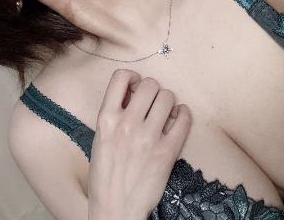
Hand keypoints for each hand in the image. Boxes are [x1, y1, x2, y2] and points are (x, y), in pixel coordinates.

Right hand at [88, 69, 191, 218]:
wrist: (116, 208)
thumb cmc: (105, 176)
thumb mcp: (99, 139)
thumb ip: (114, 114)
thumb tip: (133, 93)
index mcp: (105, 119)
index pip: (120, 77)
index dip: (131, 77)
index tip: (135, 85)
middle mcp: (126, 124)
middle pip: (149, 84)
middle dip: (152, 89)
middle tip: (152, 101)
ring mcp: (148, 138)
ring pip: (168, 97)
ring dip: (168, 101)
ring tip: (165, 111)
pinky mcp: (167, 152)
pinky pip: (184, 119)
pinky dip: (183, 114)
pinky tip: (178, 118)